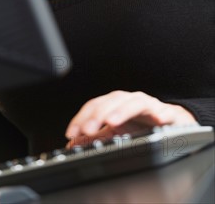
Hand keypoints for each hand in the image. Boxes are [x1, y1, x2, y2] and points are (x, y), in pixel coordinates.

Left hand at [65, 90, 197, 147]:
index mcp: (116, 103)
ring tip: (111, 121)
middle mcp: (131, 101)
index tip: (72, 133)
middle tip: (87, 130)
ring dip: (122, 111)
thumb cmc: (142, 124)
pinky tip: (157, 119)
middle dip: (98, 114)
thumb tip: (73, 143)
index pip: (95, 105)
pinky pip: (165, 112)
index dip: (82, 117)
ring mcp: (150, 105)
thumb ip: (96, 135)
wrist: (172, 122)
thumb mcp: (116, 131)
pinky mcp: (168, 114)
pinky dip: (161, 114)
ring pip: (135, 103)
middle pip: (112, 101)